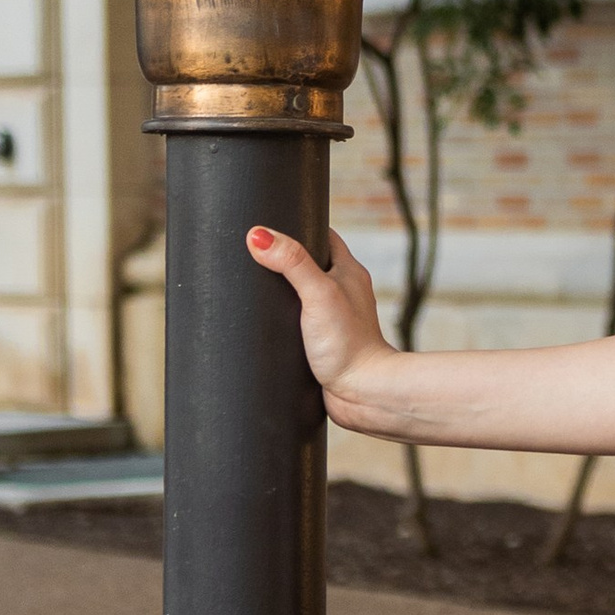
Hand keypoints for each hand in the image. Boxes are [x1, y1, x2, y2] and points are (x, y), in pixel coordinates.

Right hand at [247, 225, 390, 427]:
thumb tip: (258, 235)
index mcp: (348, 272)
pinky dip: (282, 323)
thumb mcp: (317, 293)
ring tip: (251, 290)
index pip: (323, 236)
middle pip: (309, 265)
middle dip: (283, 260)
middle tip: (252, 255)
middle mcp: (343, 293)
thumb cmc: (350, 343)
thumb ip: (291, 263)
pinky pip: (299, 325)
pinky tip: (263, 327)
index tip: (272, 220)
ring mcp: (333, 320)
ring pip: (302, 297)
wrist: (364, 394)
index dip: (299, 225)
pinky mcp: (323, 345)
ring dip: (281, 295)